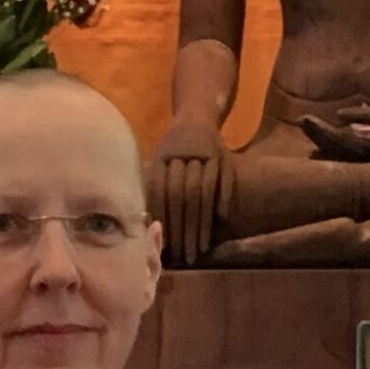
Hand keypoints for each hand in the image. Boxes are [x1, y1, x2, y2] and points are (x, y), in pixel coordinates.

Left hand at [154, 117, 225, 266]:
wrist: (195, 113)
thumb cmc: (172, 146)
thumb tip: (144, 223)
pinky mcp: (224, 155)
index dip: (165, 220)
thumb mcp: (158, 158)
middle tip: (184, 255)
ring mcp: (205, 153)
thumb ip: (153, 186)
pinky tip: (221, 221)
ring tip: (201, 247)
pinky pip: (225, 179)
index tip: (166, 245)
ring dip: (202, 222)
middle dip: (184, 228)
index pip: (163, 193)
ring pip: (203, 192)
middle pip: (183, 196)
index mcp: (162, 156)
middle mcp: (183, 154)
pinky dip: (223, 198)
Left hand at [297, 100, 369, 161]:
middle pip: (342, 153)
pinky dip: (338, 147)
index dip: (326, 135)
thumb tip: (343, 116)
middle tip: (303, 121)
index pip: (346, 146)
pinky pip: (354, 156)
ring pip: (346, 157)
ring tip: (309, 129)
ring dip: (326, 145)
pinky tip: (324, 140)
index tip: (307, 120)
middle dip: (322, 138)